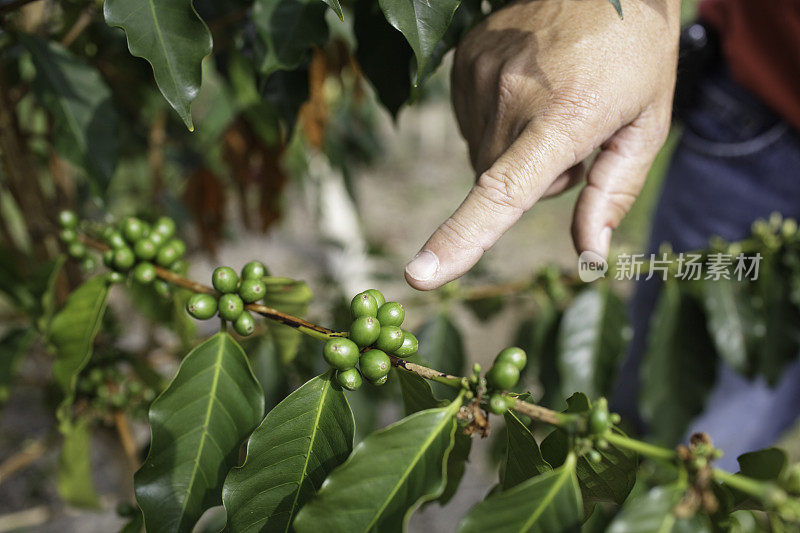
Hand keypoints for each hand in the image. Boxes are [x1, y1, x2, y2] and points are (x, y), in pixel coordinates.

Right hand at [404, 0, 679, 289]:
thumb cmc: (636, 52)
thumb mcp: (645, 124)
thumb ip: (613, 193)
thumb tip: (588, 254)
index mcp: (564, 116)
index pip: (503, 192)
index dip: (461, 238)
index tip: (421, 274)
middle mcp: (511, 95)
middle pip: (498, 182)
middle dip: (533, 175)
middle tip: (571, 132)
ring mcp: (480, 72)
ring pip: (482, 153)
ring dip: (514, 146)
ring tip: (551, 102)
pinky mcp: (464, 59)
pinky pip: (471, 121)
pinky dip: (498, 118)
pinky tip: (527, 87)